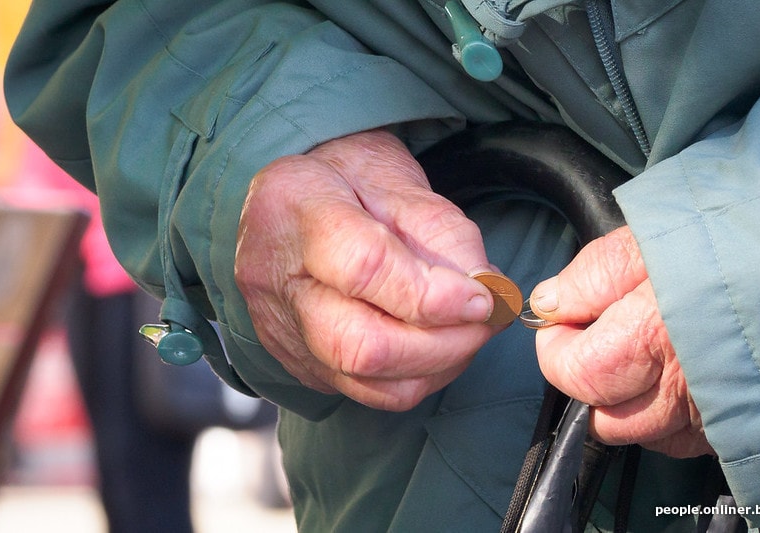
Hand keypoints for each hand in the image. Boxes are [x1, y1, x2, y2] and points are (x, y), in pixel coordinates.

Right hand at [235, 130, 496, 410]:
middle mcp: (275, 278)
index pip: (365, 268)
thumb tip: (483, 289)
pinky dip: (415, 377)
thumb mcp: (394, 176)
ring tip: (466, 331)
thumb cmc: (345, 181)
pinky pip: (365, 392)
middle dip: (443, 343)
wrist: (289, 205)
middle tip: (483, 319)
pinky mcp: (298, 363)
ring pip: (367, 380)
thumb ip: (440, 231)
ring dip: (437, 366)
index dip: (435, 294)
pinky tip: (435, 346)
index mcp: (295, 206)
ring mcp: (282, 330)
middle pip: (361, 344)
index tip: (481, 297)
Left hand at [529, 226, 713, 457]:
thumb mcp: (653, 239)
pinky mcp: (743, 426)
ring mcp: (717, 414)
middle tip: (599, 339)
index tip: (560, 324)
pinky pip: (689, 438)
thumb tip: (550, 303)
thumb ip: (595, 275)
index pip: (575, 374)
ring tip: (645, 353)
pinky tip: (681, 373)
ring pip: (646, 433)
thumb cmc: (736, 241)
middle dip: (590, 379)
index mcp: (653, 337)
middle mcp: (684, 390)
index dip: (556, 347)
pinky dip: (673, 414)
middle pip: (605, 417)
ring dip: (631, 401)